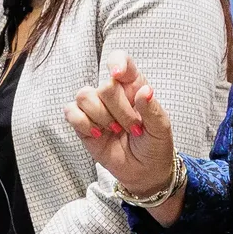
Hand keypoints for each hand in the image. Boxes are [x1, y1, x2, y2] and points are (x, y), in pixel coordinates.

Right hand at [66, 56, 180, 218]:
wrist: (144, 172)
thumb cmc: (155, 145)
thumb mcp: (161, 129)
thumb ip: (152, 109)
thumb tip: (145, 91)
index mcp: (133, 86)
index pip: (121, 61)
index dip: (117, 63)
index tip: (118, 75)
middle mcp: (113, 93)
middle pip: (105, 86)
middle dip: (120, 111)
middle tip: (134, 128)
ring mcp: (96, 108)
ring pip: (84, 95)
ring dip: (101, 117)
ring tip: (115, 131)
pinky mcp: (82, 123)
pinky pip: (71, 111)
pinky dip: (83, 123)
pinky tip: (97, 134)